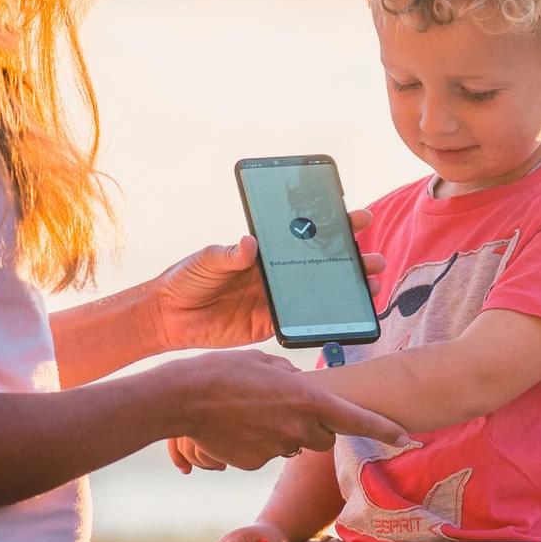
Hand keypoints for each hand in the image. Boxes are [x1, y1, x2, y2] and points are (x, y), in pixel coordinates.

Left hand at [152, 208, 385, 350]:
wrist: (168, 317)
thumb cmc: (185, 278)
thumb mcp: (206, 259)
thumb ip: (229, 253)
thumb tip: (249, 244)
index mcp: (264, 251)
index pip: (303, 234)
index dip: (332, 226)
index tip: (356, 218)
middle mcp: (275, 273)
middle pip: (320, 263)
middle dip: (351, 259)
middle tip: (373, 258)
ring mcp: (275, 298)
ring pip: (319, 292)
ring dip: (346, 289)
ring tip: (370, 286)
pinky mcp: (269, 323)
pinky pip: (301, 322)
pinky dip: (324, 319)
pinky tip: (345, 315)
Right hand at [174, 349, 407, 469]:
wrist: (184, 398)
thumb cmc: (225, 369)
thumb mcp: (266, 360)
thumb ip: (290, 375)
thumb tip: (296, 384)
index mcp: (307, 397)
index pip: (356, 419)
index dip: (384, 430)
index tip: (405, 437)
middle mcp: (298, 426)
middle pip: (324, 436)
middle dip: (316, 427)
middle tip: (288, 408)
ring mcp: (276, 448)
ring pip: (292, 444)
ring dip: (283, 431)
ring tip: (251, 411)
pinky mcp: (254, 463)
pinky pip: (266, 453)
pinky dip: (257, 442)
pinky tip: (235, 426)